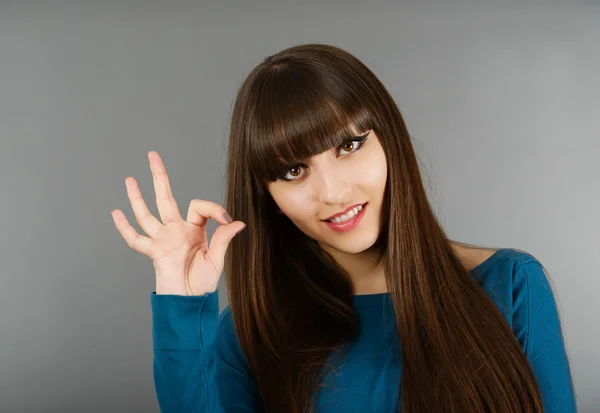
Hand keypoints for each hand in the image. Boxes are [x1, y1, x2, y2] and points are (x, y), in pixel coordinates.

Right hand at [111, 151, 245, 295]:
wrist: (188, 301)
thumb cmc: (202, 283)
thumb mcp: (217, 260)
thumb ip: (223, 239)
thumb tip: (238, 222)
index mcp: (195, 229)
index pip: (200, 207)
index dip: (215, 209)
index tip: (226, 220)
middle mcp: (176, 230)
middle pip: (165, 197)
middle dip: (159, 177)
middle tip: (153, 156)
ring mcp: (162, 240)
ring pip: (146, 214)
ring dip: (137, 197)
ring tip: (130, 179)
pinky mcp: (153, 252)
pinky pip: (136, 239)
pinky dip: (125, 228)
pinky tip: (116, 213)